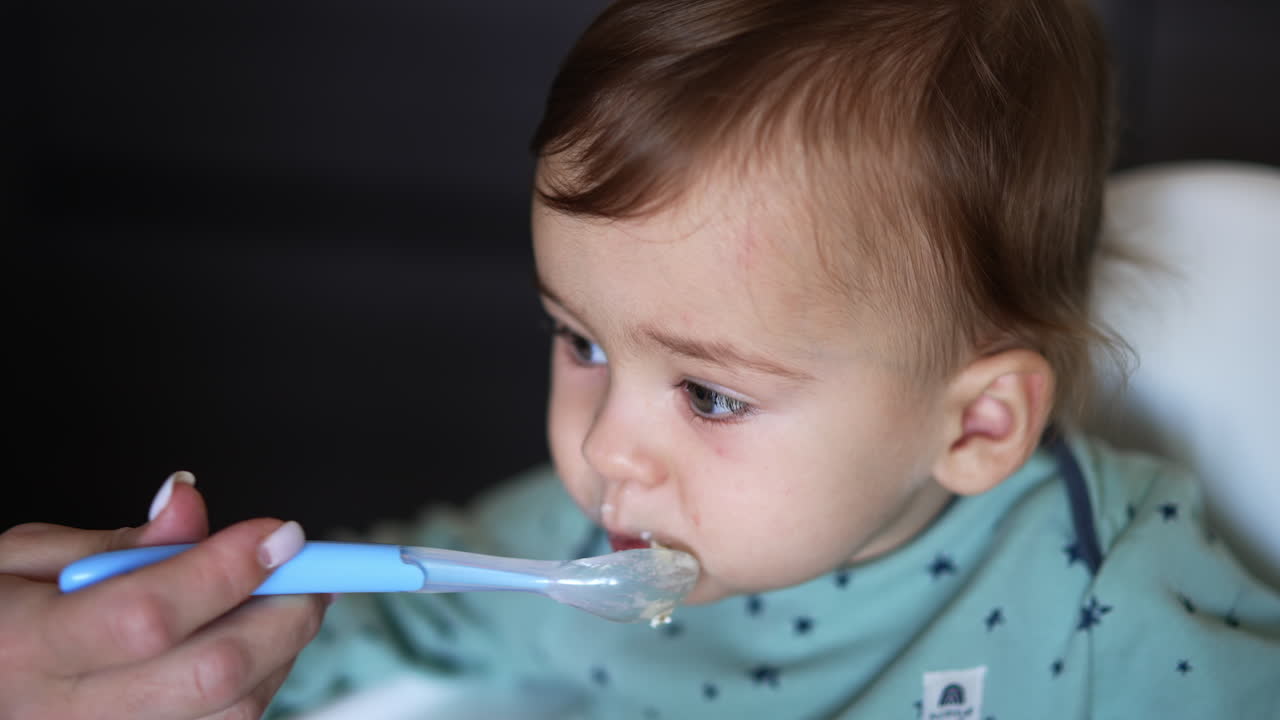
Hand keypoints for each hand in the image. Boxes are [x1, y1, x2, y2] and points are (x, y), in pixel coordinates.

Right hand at [0, 473, 329, 718]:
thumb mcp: (24, 558)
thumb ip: (115, 539)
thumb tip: (188, 503)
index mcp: (28, 645)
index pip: (147, 614)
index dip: (227, 571)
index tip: (281, 533)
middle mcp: (64, 713)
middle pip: (210, 674)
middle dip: (283, 614)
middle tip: (311, 571)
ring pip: (232, 710)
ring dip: (281, 649)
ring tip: (285, 601)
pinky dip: (260, 682)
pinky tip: (256, 645)